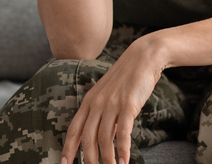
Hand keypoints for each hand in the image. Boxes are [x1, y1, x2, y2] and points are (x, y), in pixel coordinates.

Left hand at [61, 37, 163, 163]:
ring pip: (104, 138)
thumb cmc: (126, 78)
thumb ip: (101, 112)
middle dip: (88, 159)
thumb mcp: (107, 94)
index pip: (74, 128)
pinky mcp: (128, 105)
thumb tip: (100, 134)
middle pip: (87, 137)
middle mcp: (97, 104)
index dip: (68, 148)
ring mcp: (111, 104)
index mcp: (89, 101)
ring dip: (107, 159)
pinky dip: (122, 149)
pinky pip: (123, 132)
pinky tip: (124, 161)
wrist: (143, 57)